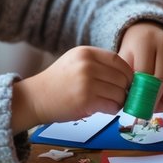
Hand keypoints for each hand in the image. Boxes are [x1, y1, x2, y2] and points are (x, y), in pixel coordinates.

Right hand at [11, 46, 133, 131]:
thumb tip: (127, 75)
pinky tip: (104, 109)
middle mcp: (87, 65)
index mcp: (86, 53)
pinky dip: (113, 109)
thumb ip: (98, 64)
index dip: (127, 72)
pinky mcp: (86, 101)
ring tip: (109, 102)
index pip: (118, 60)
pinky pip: (112, 106)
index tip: (128, 81)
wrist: (34, 98)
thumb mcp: (75, 62)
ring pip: (120, 93)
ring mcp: (87, 83)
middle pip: (122, 78)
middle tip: (119, 95)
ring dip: (119, 101)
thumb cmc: (57, 83)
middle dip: (125, 89)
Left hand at [118, 21, 162, 115]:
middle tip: (151, 112)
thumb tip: (131, 104)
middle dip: (157, 98)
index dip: (143, 92)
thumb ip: (126, 78)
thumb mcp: (124, 59)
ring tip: (162, 111)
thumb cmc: (134, 51)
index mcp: (145, 43)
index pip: (145, 72)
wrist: (147, 32)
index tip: (139, 108)